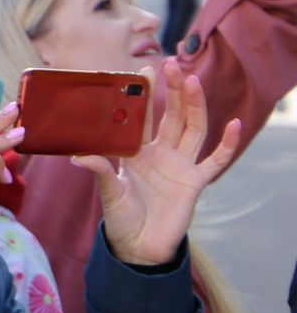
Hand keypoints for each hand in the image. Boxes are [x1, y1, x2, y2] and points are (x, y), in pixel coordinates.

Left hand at [76, 60, 240, 266]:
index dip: (145, 96)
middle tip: (173, 65)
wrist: (139, 247)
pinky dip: (226, 144)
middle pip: (173, 116)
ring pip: (194, 129)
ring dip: (196, 106)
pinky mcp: (196, 182)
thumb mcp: (109, 194)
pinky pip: (216, 160)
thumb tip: (79, 155)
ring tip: (194, 81)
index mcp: (136, 153)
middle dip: (174, 92)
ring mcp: (181, 166)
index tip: (144, 72)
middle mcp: (161, 154)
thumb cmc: (121, 219)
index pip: (142, 118)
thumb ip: (100, 172)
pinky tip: (233, 124)